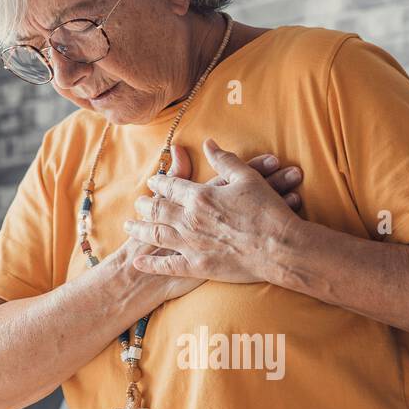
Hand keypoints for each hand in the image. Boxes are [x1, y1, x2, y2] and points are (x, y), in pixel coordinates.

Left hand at [124, 138, 304, 282]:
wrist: (280, 247)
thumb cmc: (267, 210)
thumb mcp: (247, 178)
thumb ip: (225, 160)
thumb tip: (208, 142)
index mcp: (200, 196)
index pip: (171, 186)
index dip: (160, 182)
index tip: (152, 181)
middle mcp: (189, 219)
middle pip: (157, 210)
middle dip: (144, 206)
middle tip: (137, 204)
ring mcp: (191, 244)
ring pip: (155, 235)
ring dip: (139, 230)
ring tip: (128, 226)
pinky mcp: (197, 266)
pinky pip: (167, 266)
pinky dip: (150, 264)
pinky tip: (138, 261)